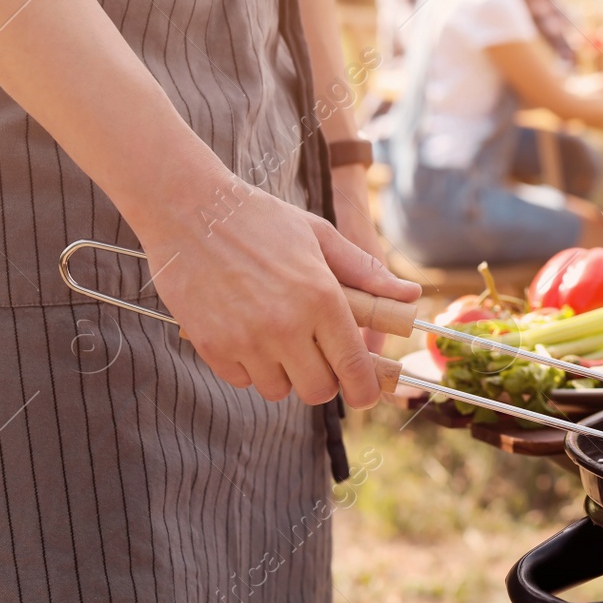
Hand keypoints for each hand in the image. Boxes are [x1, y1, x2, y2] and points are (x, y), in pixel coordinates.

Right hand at [135, 169, 420, 409]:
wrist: (190, 209)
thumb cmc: (261, 219)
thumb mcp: (320, 235)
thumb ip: (366, 272)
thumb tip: (412, 294)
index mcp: (321, 298)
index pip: (353, 367)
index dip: (365, 389)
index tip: (366, 394)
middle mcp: (287, 325)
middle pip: (318, 390)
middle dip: (324, 380)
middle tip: (317, 357)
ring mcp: (246, 339)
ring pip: (278, 390)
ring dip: (284, 373)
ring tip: (277, 337)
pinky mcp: (211, 345)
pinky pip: (242, 380)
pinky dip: (248, 367)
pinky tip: (246, 333)